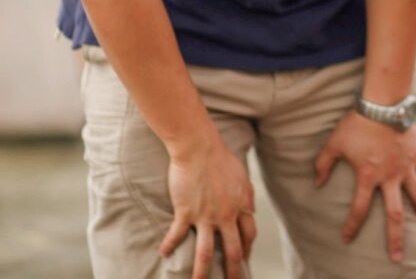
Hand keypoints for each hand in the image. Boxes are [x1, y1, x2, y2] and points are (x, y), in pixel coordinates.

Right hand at [159, 134, 257, 278]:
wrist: (199, 148)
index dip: (247, 250)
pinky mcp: (186, 212)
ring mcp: (205, 216)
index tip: (244, 260)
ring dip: (201, 273)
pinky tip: (164, 255)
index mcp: (240, 206)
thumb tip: (252, 210)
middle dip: (232, 271)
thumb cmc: (221, 158)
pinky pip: (177, 235)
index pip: (249, 235)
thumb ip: (247, 195)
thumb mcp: (242, 177)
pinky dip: (169, 246)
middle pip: (232, 251)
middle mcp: (225, 215)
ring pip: (205, 253)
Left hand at [314, 109, 415, 262]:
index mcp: (368, 176)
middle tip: (397, 257)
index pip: (358, 209)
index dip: (351, 226)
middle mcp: (389, 177)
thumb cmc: (356, 122)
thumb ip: (323, 164)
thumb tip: (317, 182)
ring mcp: (406, 166)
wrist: (383, 103)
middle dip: (396, 239)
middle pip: (395, 215)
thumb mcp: (334, 142)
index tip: (346, 239)